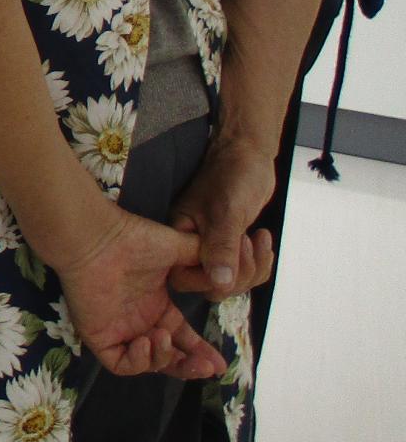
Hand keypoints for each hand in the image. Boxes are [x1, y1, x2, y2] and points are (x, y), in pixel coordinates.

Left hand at [55, 205, 226, 379]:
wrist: (97, 236)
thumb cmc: (133, 238)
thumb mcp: (178, 249)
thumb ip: (203, 261)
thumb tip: (229, 272)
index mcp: (155, 305)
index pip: (182, 338)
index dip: (201, 352)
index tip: (221, 363)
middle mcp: (138, 321)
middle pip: (169, 356)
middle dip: (190, 365)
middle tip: (208, 366)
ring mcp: (118, 330)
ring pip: (148, 363)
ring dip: (163, 358)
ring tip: (164, 336)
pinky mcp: (98, 336)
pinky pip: (120, 363)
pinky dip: (138, 361)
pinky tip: (146, 341)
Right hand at [168, 134, 278, 299]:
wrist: (248, 155)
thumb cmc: (233, 176)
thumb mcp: (227, 212)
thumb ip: (221, 248)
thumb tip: (220, 284)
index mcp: (178, 235)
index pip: (185, 278)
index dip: (212, 276)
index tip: (235, 250)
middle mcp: (190, 246)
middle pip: (210, 286)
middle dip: (239, 272)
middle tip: (249, 242)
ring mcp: (212, 247)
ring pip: (230, 282)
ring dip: (253, 267)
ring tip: (259, 239)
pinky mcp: (231, 246)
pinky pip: (244, 272)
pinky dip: (260, 263)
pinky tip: (263, 239)